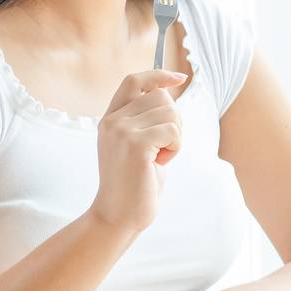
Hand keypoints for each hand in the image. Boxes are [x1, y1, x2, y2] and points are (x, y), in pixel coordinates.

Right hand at [90, 69, 186, 232]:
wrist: (118, 216)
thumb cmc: (135, 183)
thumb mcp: (137, 144)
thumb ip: (146, 119)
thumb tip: (168, 91)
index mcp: (110, 118)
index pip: (133, 80)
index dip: (158, 74)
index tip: (179, 78)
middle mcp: (112, 121)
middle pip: (161, 96)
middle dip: (174, 120)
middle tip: (162, 147)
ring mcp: (121, 131)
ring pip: (170, 112)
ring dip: (175, 136)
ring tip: (159, 157)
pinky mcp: (135, 144)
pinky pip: (173, 130)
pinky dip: (175, 147)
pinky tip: (160, 163)